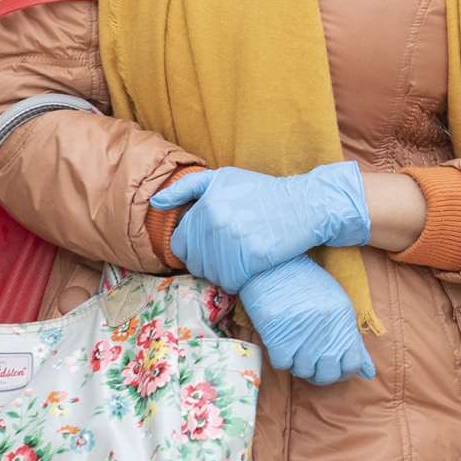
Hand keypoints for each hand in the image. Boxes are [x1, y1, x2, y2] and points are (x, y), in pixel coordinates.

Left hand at [150, 162, 370, 293]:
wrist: (304, 205)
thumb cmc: (263, 193)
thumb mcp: (224, 179)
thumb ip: (187, 188)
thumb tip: (155, 203)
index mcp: (205, 202)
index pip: (180, 243)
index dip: (194, 250)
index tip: (212, 247)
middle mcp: (215, 219)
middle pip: (195, 262)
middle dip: (209, 263)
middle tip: (230, 255)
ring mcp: (233, 238)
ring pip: (212, 274)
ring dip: (224, 274)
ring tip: (241, 261)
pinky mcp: (251, 256)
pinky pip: (230, 281)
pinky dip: (237, 281)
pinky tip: (249, 269)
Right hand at [240, 257, 375, 385]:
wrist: (273, 261)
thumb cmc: (305, 282)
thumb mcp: (335, 304)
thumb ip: (351, 338)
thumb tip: (369, 371)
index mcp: (343, 320)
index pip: (352, 364)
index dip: (341, 371)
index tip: (331, 366)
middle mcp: (326, 330)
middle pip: (327, 374)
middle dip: (318, 374)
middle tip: (310, 363)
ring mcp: (302, 334)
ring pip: (302, 371)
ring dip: (297, 364)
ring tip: (293, 348)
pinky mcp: (278, 335)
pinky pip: (282, 363)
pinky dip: (280, 357)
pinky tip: (280, 342)